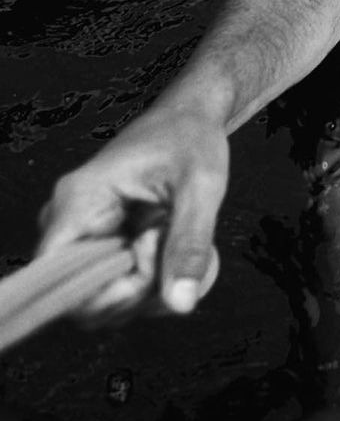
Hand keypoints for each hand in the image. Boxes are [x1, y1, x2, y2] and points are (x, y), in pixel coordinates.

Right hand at [36, 108, 228, 320]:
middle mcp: (67, 219)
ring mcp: (80, 233)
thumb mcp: (201, 187)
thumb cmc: (191, 139)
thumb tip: (181, 303)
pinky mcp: (97, 242)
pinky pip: (111, 286)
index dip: (102, 294)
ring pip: (99, 297)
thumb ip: (190, 245)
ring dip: (143, 285)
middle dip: (134, 288)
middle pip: (83, 297)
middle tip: (165, 241)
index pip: (57, 279)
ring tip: (165, 234)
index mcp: (78, 199)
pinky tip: (164, 246)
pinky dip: (145, 280)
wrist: (190, 117)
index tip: (147, 269)